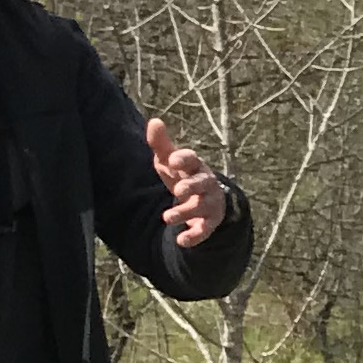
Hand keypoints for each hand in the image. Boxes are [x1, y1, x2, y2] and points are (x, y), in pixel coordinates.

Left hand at [147, 118, 227, 249]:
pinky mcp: (209, 223)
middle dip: (191, 186)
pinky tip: (181, 241)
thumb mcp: (170, 161)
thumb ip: (162, 144)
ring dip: (185, 212)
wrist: (208, 201)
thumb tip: (154, 121)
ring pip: (201, 207)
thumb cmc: (184, 176)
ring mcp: (209, 204)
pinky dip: (194, 236)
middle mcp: (206, 184)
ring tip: (167, 217)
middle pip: (202, 182)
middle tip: (177, 190)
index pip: (192, 160)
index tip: (172, 160)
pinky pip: (204, 230)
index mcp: (195, 166)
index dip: (183, 159)